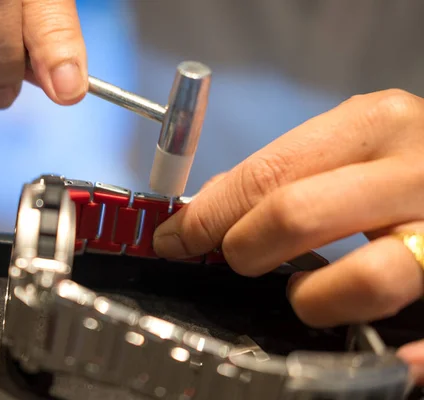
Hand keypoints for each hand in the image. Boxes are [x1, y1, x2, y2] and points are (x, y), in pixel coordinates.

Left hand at [153, 89, 423, 383]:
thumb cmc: (406, 158)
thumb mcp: (352, 143)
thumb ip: (284, 173)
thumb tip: (203, 212)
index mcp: (374, 123)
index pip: (266, 175)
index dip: (207, 215)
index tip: (172, 239)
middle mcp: (414, 170)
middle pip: (297, 216)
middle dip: (244, 249)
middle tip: (238, 260)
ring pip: (367, 279)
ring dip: (313, 299)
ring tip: (303, 295)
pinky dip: (408, 356)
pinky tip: (390, 360)